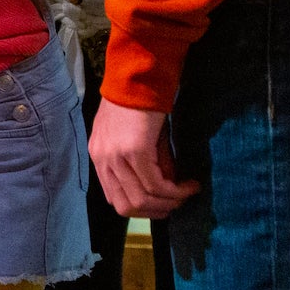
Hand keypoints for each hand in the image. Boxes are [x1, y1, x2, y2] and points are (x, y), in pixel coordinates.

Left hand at [90, 98, 198, 217]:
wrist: (139, 77)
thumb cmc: (138, 103)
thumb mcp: (137, 139)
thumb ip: (146, 166)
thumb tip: (166, 191)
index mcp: (98, 156)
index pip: (114, 199)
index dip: (141, 208)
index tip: (163, 204)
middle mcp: (102, 159)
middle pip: (126, 206)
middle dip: (155, 212)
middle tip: (178, 204)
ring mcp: (116, 156)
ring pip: (142, 199)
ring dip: (169, 203)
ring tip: (187, 194)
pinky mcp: (135, 151)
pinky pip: (156, 184)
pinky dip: (175, 191)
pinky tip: (190, 185)